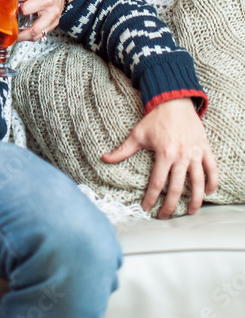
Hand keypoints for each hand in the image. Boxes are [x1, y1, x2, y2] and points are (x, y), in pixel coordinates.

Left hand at [15, 0, 63, 42]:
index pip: (29, 8)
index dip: (19, 8)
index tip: (14, 7)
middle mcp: (52, 13)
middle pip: (35, 29)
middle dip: (20, 33)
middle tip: (10, 30)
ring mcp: (53, 21)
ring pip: (37, 36)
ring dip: (24, 38)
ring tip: (13, 36)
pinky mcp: (52, 27)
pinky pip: (40, 35)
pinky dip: (29, 37)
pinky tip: (21, 34)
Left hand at [102, 98, 218, 218]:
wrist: (174, 100)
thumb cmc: (155, 118)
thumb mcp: (137, 134)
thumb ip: (123, 149)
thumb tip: (104, 158)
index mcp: (164, 153)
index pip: (157, 183)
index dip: (151, 198)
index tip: (146, 208)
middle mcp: (181, 155)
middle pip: (177, 188)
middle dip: (170, 206)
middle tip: (164, 216)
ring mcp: (195, 153)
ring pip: (198, 182)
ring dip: (195, 200)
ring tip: (190, 212)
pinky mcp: (205, 148)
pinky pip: (213, 169)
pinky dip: (212, 182)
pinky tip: (208, 192)